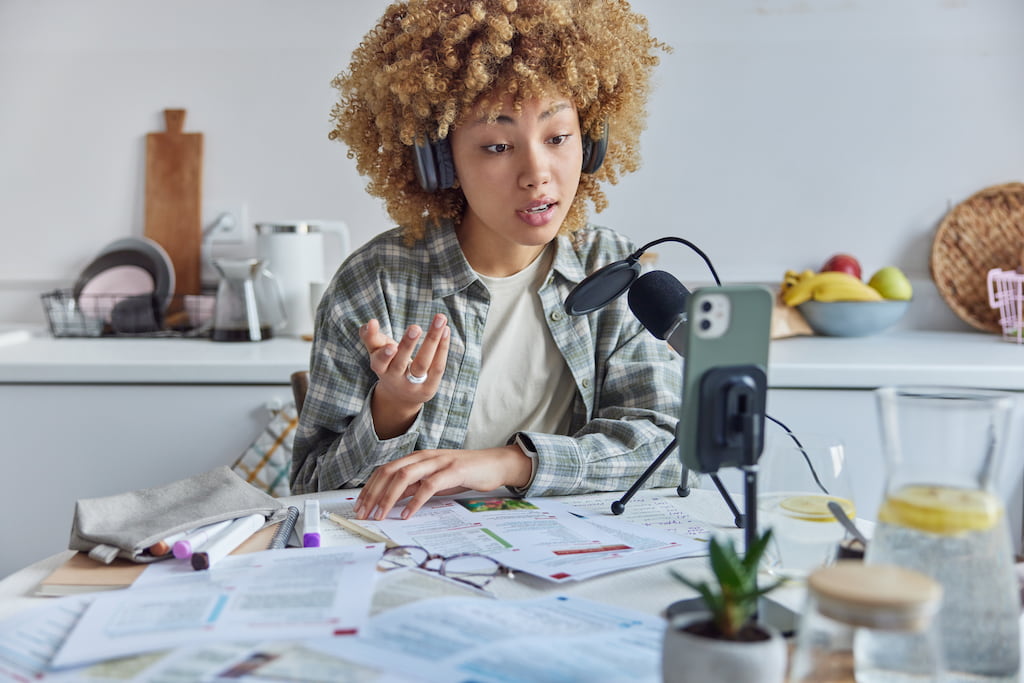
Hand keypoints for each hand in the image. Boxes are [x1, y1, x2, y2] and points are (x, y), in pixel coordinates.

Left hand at [355, 445, 532, 520]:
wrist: (494, 464)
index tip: (360, 506)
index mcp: (417, 458)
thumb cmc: (464, 473)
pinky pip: (429, 486)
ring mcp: (438, 462)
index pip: (385, 470)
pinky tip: (408, 514)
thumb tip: (392, 499)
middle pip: (389, 472)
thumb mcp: (434, 479)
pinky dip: (415, 501)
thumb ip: (415, 486)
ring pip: (404, 476)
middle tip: (364, 513)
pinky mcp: (453, 471)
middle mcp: (424, 457)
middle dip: (373, 494)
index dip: (369, 488)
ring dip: (388, 497)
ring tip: (380, 515)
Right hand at [360, 314, 449, 437]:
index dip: (384, 353)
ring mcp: (414, 384)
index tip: (390, 343)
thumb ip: (371, 337)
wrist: (401, 396)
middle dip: (407, 345)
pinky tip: (446, 330)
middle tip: (415, 327)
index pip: (380, 362)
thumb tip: (370, 322)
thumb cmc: (389, 365)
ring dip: (432, 341)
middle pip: (401, 363)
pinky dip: (442, 347)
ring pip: (422, 363)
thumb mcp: (377, 352)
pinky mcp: (429, 386)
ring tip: (440, 320)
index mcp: (380, 369)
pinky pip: (437, 365)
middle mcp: (396, 378)